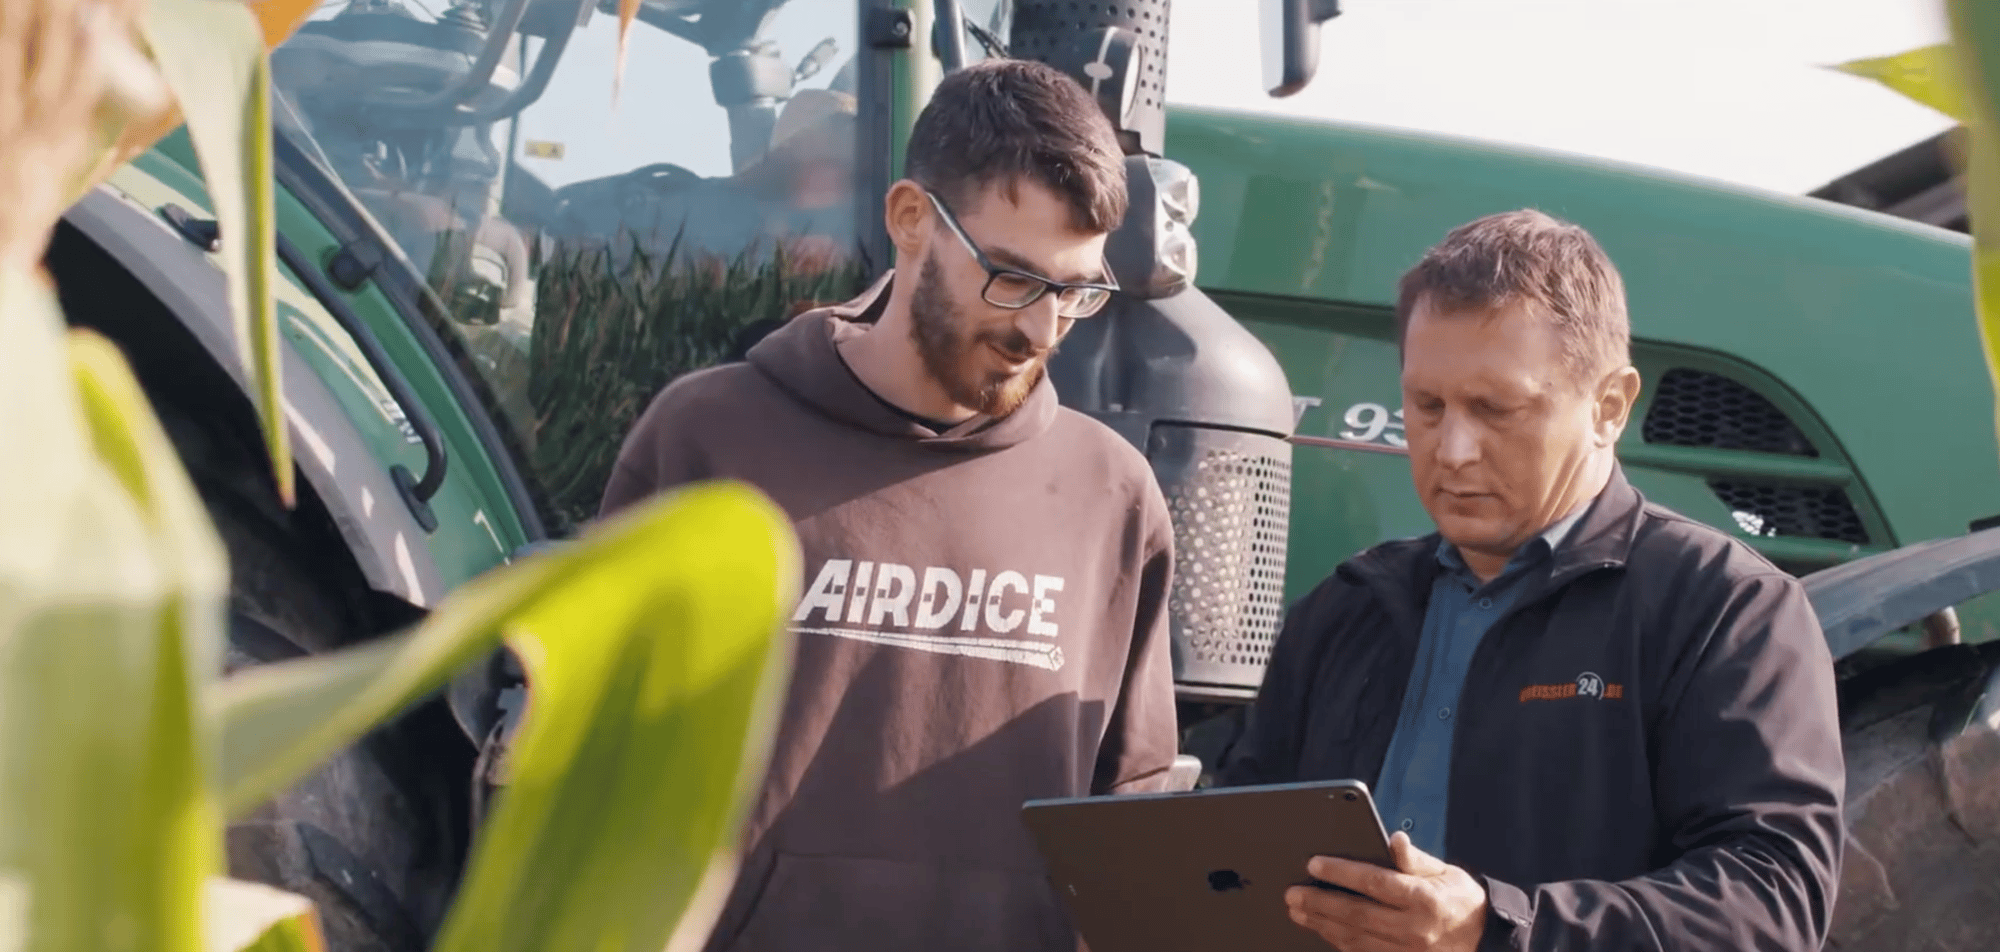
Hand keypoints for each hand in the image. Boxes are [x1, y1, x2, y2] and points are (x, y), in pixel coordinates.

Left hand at [1284, 832, 1488, 951]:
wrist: (1484, 941)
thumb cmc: (1461, 901)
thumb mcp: (1446, 872)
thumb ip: (1414, 859)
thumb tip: (1394, 840)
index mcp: (1425, 899)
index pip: (1375, 882)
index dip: (1341, 872)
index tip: (1314, 864)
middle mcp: (1414, 929)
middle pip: (1357, 914)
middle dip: (1320, 902)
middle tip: (1292, 893)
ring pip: (1354, 939)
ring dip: (1322, 925)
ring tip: (1298, 911)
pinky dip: (1339, 942)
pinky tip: (1322, 930)